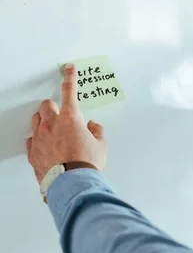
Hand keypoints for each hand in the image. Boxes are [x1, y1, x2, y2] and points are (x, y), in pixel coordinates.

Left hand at [27, 64, 106, 183]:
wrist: (72, 183)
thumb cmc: (86, 164)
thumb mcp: (101, 145)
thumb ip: (97, 131)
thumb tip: (94, 126)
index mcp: (71, 118)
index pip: (69, 90)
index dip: (70, 77)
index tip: (69, 68)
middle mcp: (53, 125)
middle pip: (46, 105)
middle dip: (53, 106)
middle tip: (60, 114)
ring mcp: (40, 138)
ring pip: (36, 120)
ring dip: (44, 121)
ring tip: (52, 130)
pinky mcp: (33, 152)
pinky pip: (31, 140)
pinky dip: (38, 140)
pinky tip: (45, 145)